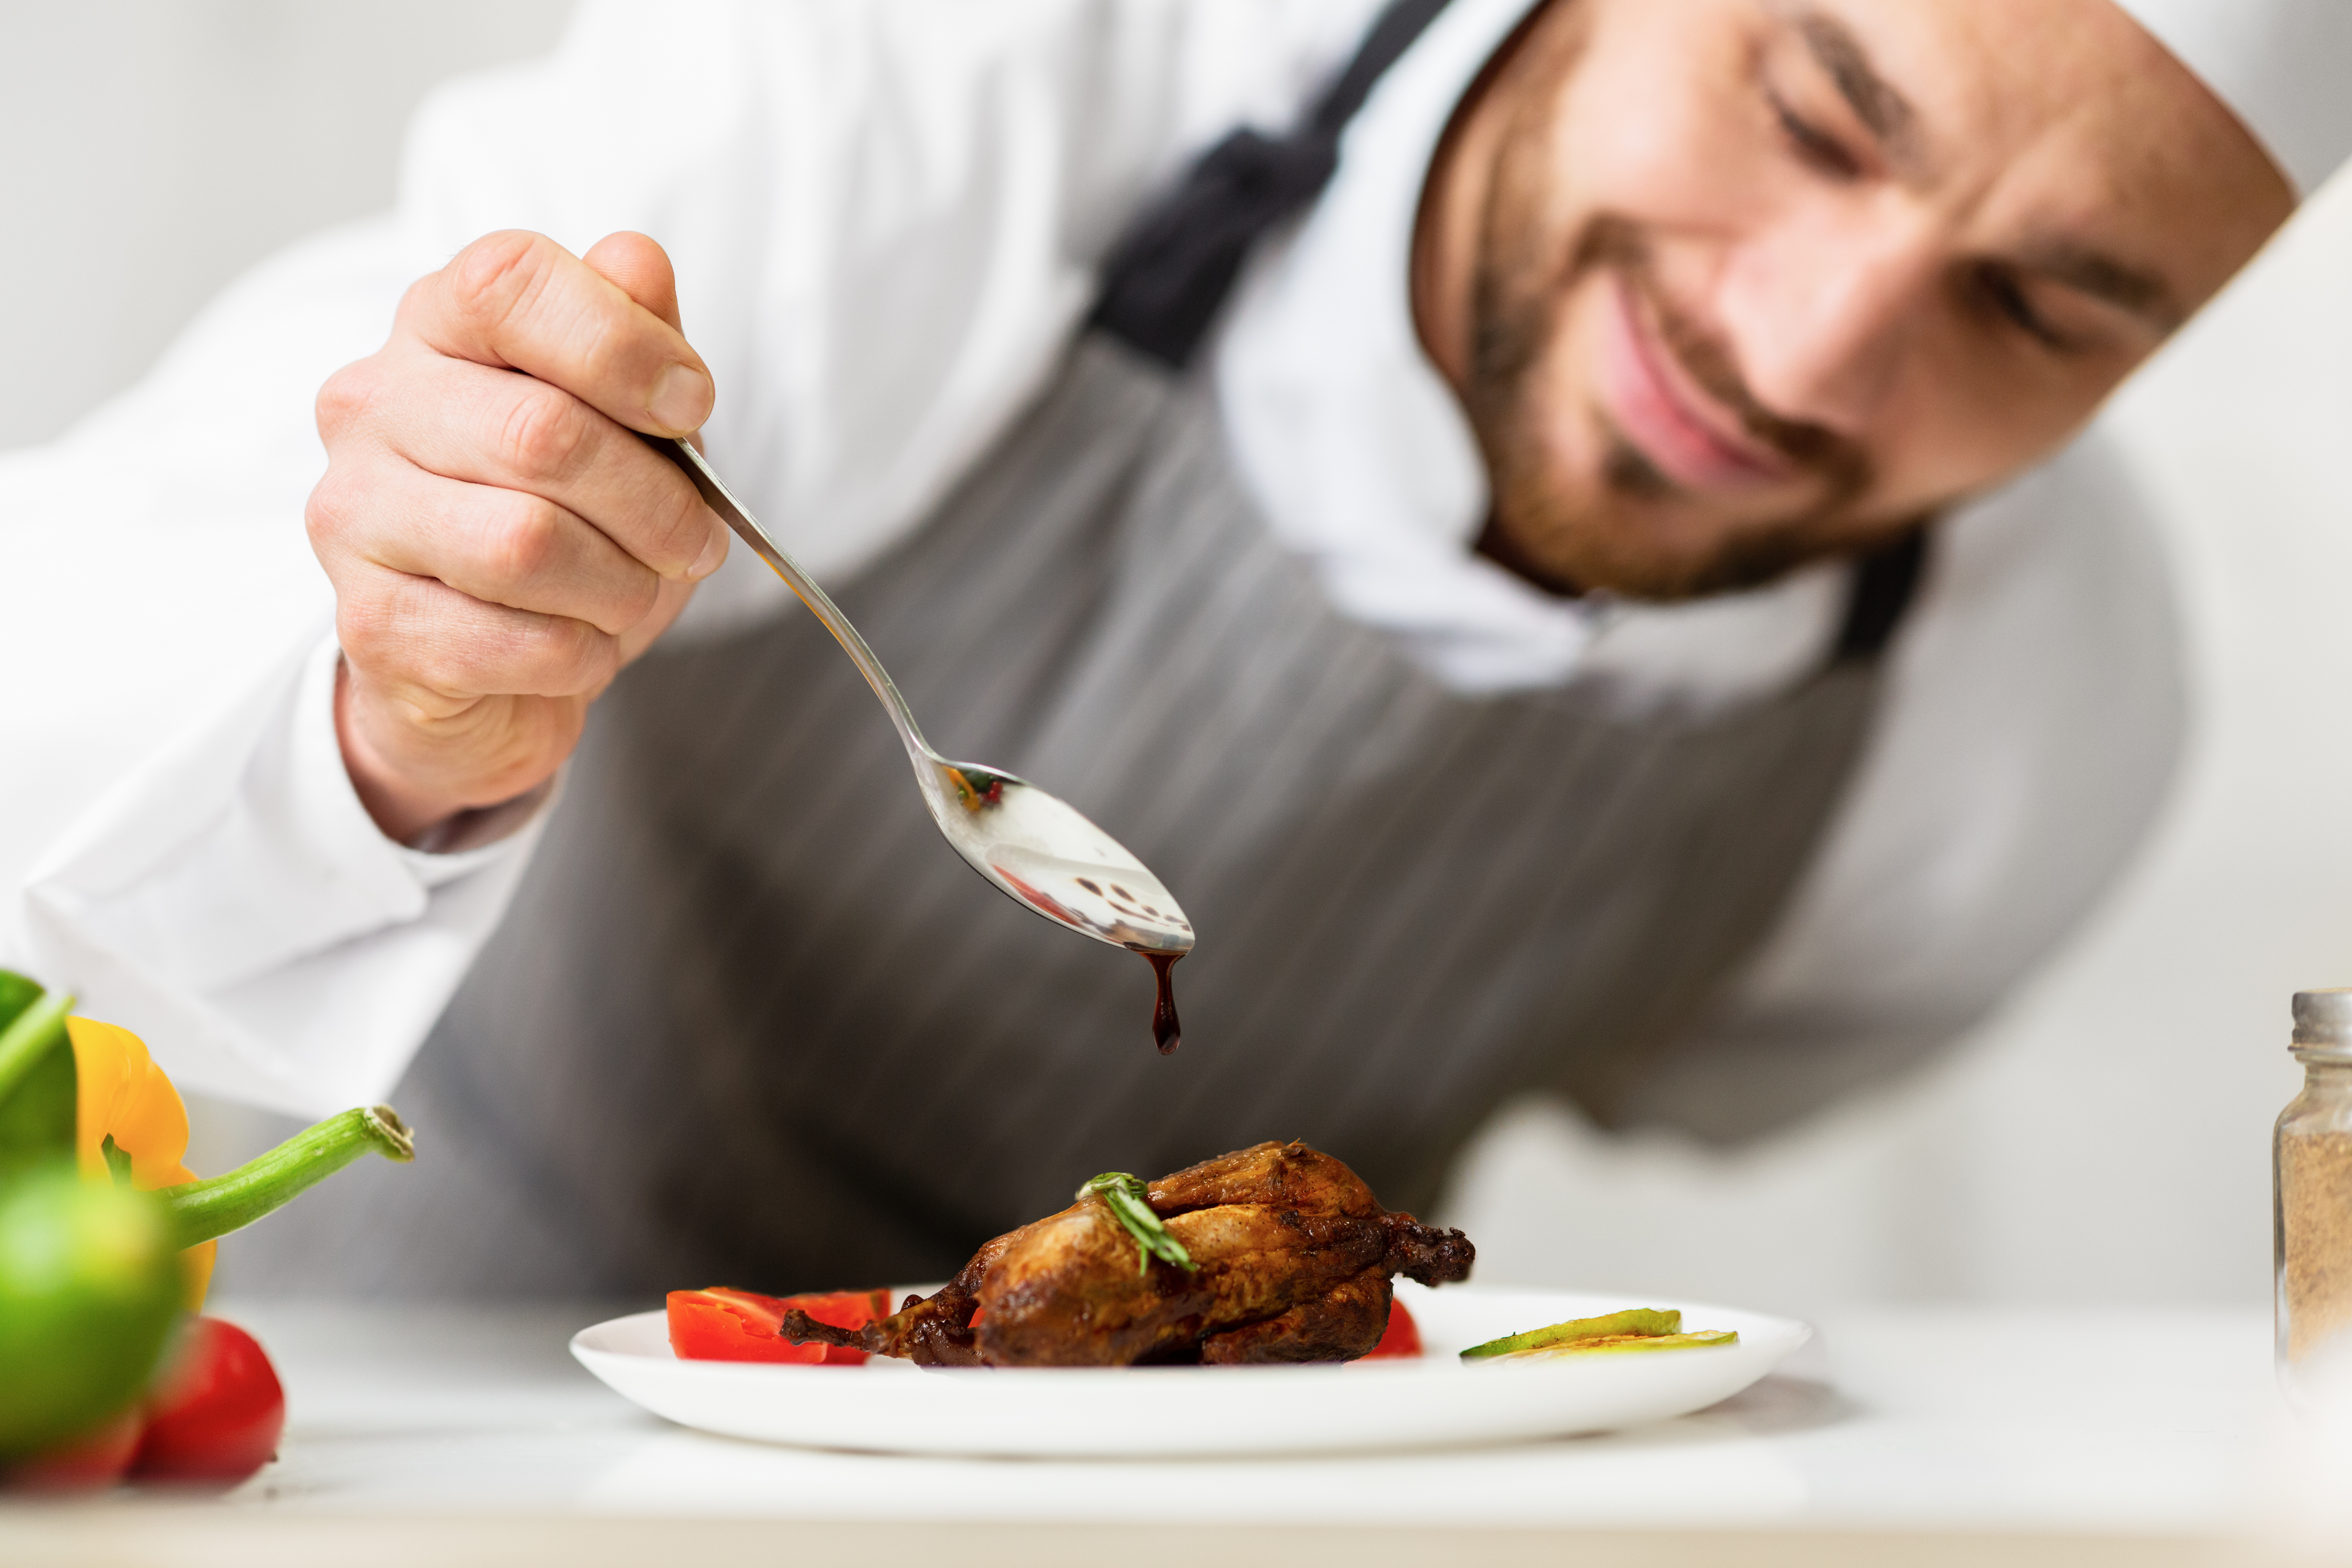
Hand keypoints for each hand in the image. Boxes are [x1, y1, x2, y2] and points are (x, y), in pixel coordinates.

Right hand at [307, 231, 727, 843]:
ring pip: (527, 543)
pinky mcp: (370, 623)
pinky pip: (511, 640)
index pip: (510, 281)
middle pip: (543, 432)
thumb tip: (636, 260)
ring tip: (636, 595)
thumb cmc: (570, 519)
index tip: (690, 405)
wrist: (489, 660)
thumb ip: (634, 331)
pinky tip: (579, 644)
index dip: (625, 344)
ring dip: (622, 586)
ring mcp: (355, 513)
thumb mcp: (626, 417)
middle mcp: (373, 405)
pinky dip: (580, 653)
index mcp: (436, 326)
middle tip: (694, 542)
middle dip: (654, 503)